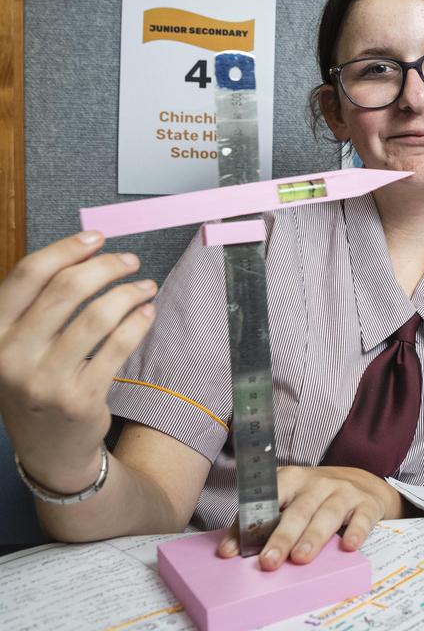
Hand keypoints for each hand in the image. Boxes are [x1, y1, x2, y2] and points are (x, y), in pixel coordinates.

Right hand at [0, 232, 156, 492]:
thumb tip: (88, 250)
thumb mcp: (20, 345)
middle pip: (66, 290)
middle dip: (106, 267)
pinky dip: (138, 322)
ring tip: (145, 287)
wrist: (49, 449)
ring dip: (129, 293)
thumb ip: (41, 303)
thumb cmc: (39, 382)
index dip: (66, 248)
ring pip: (97, 316)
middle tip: (131, 261)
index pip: (27, 275)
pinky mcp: (79, 398)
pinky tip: (146, 313)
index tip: (98, 237)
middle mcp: (11, 355)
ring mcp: (44, 379)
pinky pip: (117, 346)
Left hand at [217, 465, 404, 569]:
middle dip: (281, 537)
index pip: (265, 500)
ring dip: (313, 537)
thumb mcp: (291, 499)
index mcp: (291, 479)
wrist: (363, 483)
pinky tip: (349, 546)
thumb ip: (267, 519)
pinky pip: (361, 518)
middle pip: (297, 511)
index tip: (231, 551)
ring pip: (327, 515)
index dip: (247, 525)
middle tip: (268, 561)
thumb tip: (234, 550)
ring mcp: (344, 492)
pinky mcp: (367, 504)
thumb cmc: (316, 498)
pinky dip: (355, 532)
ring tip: (301, 558)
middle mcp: (318, 483)